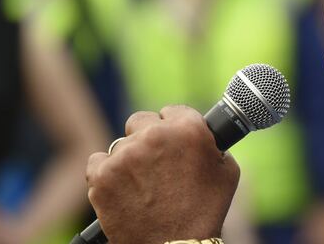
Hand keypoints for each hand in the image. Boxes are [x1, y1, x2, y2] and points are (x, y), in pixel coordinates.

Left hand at [86, 105, 238, 243]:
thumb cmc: (205, 211)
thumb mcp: (227, 171)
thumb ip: (212, 145)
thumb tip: (202, 135)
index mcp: (188, 129)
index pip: (172, 111)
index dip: (173, 127)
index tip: (171, 140)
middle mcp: (155, 136)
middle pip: (141, 121)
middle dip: (147, 138)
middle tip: (154, 162)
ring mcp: (125, 155)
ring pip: (120, 144)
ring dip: (128, 158)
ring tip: (141, 184)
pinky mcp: (102, 175)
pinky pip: (97, 161)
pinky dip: (105, 173)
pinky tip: (122, 188)